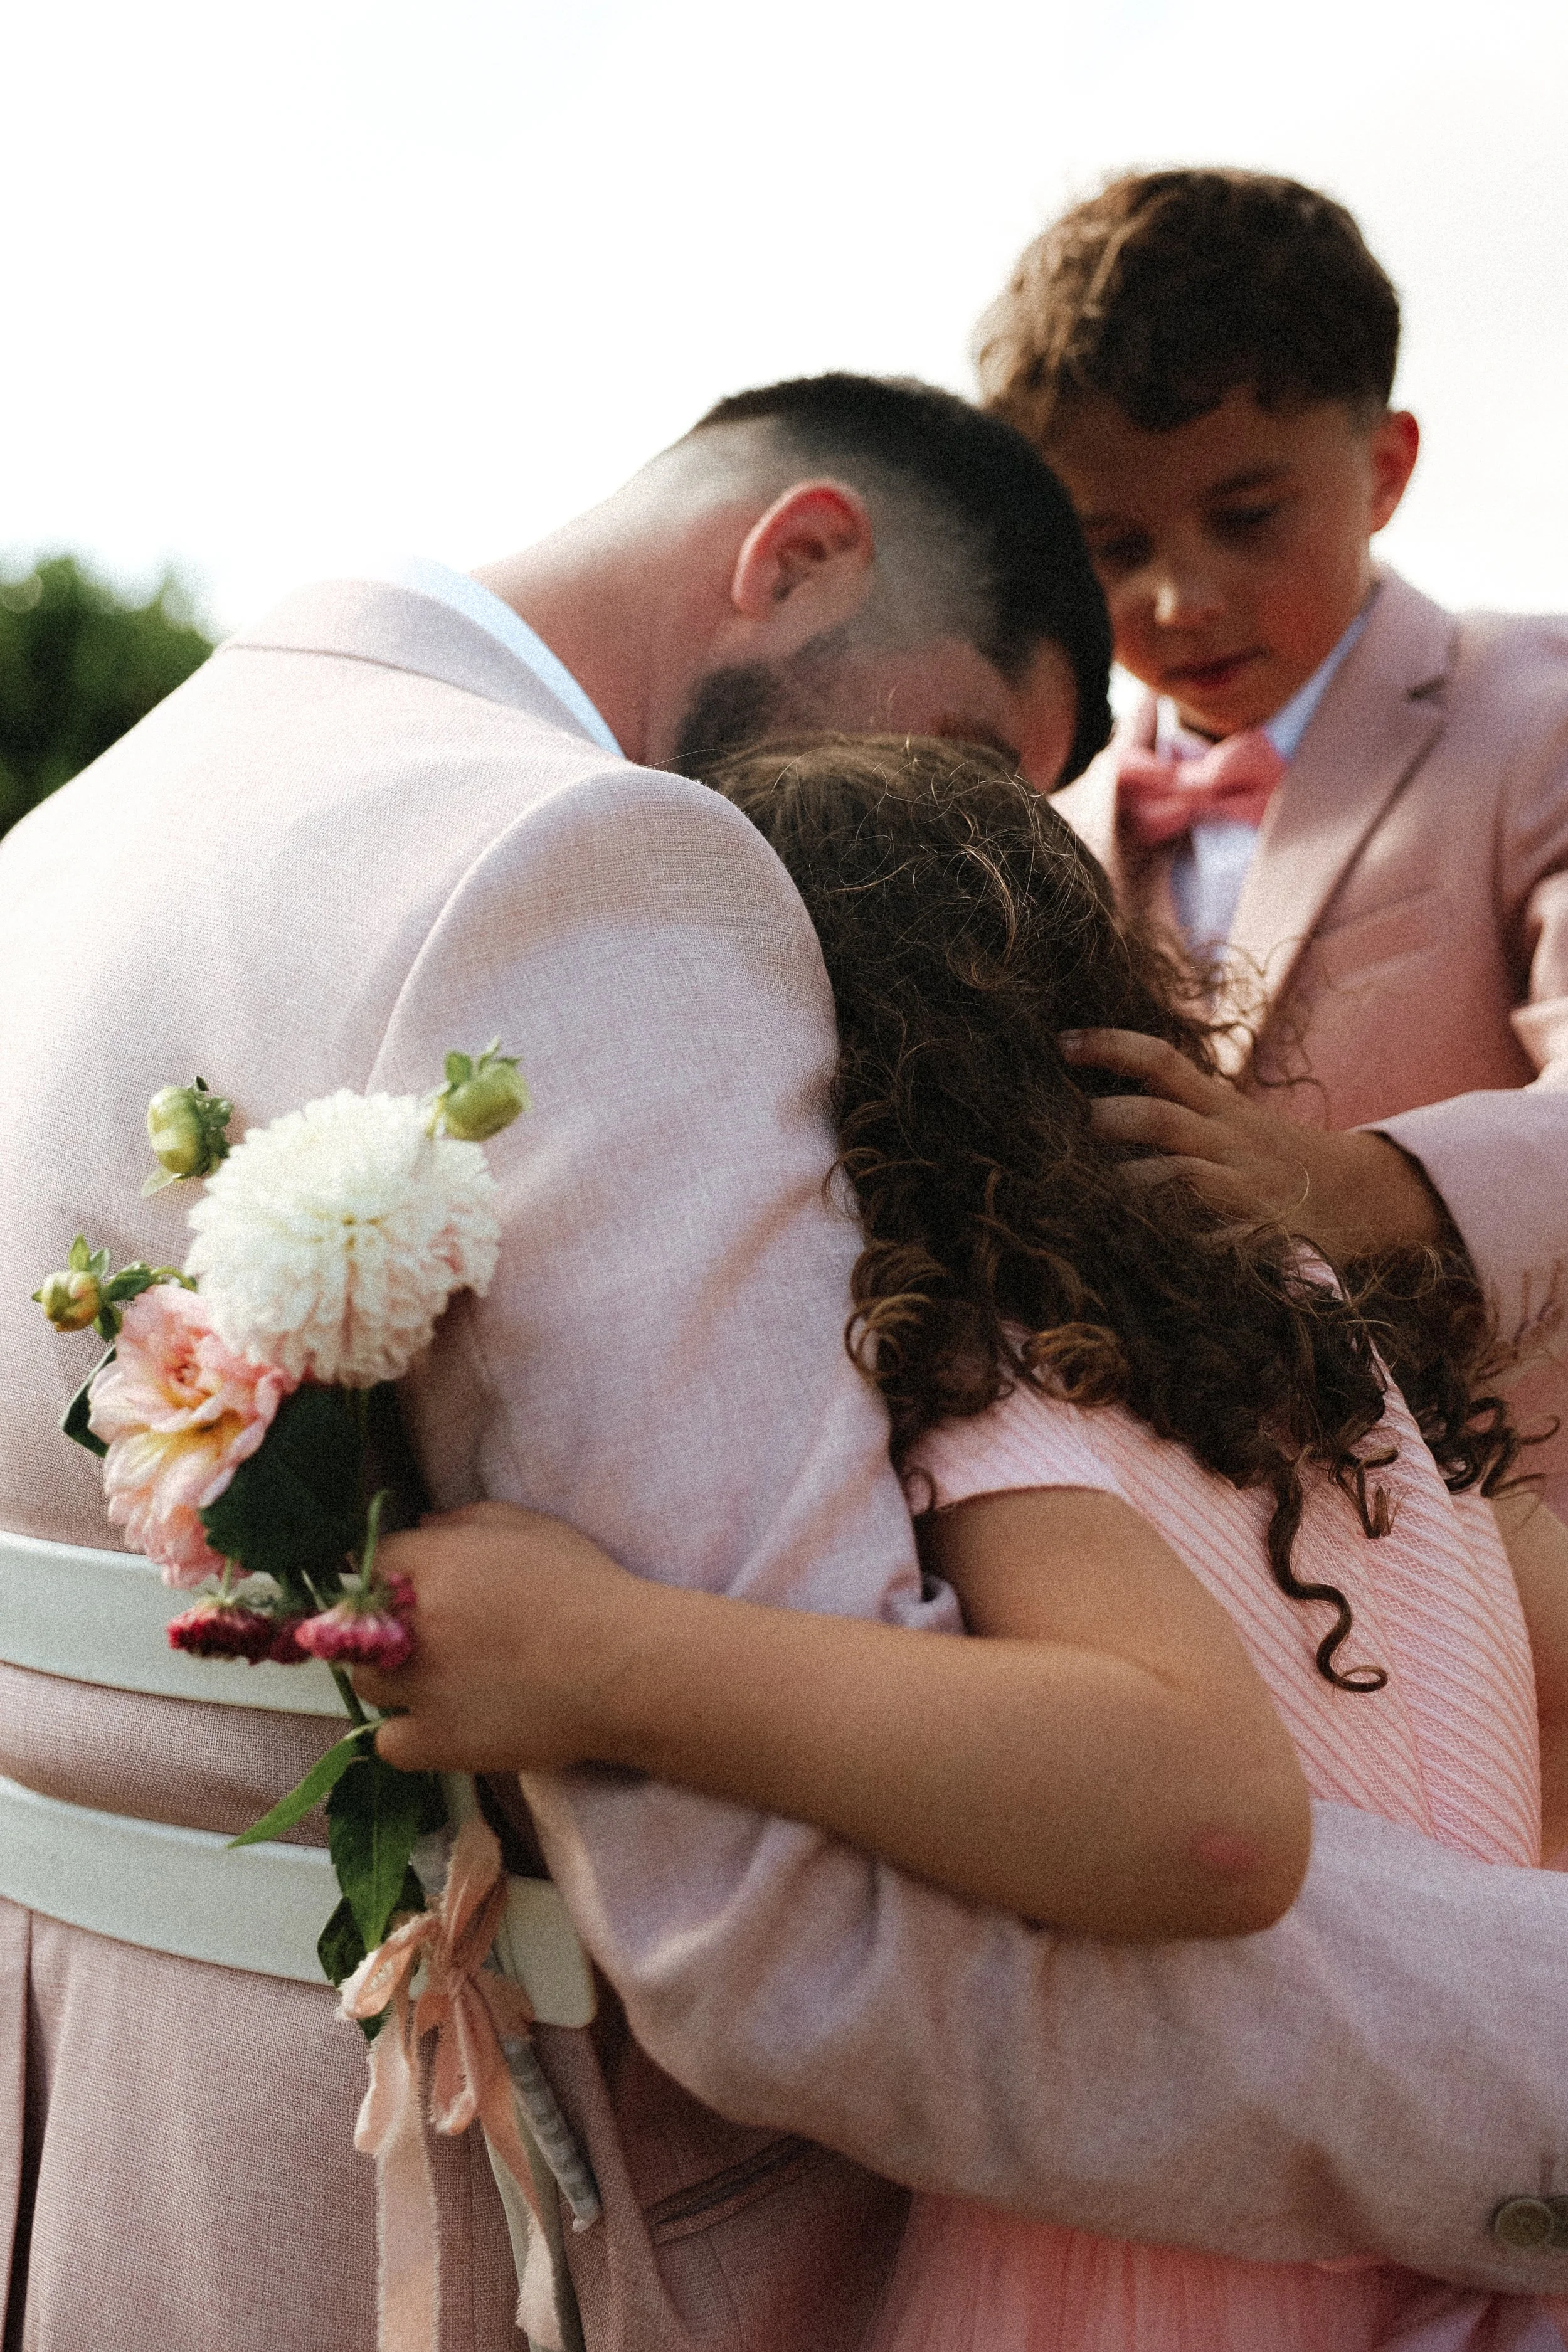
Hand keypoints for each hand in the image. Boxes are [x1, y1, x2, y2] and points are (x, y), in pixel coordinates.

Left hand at [353, 1500, 645, 1774]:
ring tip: (437, 1682)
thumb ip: (469, 1520)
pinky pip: (388, 1743)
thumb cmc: (589, 1590)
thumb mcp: (535, 1530)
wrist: (627, 1668)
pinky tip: (442, 1723)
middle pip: (357, 1628)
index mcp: (438, 1563)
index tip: (407, 1591)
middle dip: (383, 1630)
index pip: (372, 1563)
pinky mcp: (438, 1742)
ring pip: (366, 1684)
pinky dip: (407, 1736)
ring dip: (393, 1680)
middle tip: (425, 1639)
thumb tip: (422, 1526)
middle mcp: (417, 1622)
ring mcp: (423, 1686)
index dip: (388, 1576)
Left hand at [1059, 1029, 1445, 1259]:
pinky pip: (1216, 1244)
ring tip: (1082, 1201)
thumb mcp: (1230, 1118)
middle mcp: (1232, 1142)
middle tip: (1057, 1136)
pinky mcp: (1265, 1238)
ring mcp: (1247, 1190)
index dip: (1113, 1046)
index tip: (1060, 1043)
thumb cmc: (1271, 1160)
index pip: (1164, 1061)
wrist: (1362, 1197)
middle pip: (1160, 1118)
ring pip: (1178, 1177)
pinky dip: (1179, 1248)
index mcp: (1221, 1107)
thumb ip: (1175, 1103)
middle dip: (1106, 1122)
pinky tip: (1136, 1259)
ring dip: (1127, 1187)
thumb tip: (1087, 1092)